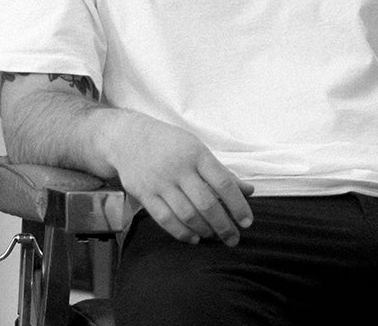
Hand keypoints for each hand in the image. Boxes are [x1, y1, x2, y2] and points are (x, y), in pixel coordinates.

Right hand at [109, 112, 254, 246]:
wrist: (129, 138)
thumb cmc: (170, 144)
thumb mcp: (197, 149)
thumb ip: (221, 171)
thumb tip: (248, 190)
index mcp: (197, 154)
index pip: (223, 182)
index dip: (238, 204)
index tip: (247, 222)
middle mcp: (179, 169)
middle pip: (206, 203)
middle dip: (223, 225)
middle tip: (233, 239)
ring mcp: (161, 182)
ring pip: (187, 214)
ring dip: (204, 230)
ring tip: (214, 236)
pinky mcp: (145, 194)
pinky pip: (165, 219)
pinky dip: (181, 233)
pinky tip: (193, 238)